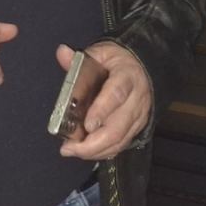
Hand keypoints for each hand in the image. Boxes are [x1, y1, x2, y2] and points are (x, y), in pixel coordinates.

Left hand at [57, 41, 152, 161]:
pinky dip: (102, 152)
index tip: (86, 125)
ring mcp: (138, 116)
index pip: (116, 94)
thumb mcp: (100, 53)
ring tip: (72, 151)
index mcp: (127, 76)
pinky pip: (121, 145)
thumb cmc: (117, 62)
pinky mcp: (136, 128)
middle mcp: (137, 100)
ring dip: (95, 151)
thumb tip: (62, 53)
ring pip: (120, 140)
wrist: (143, 67)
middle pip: (118, 127)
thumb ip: (79, 58)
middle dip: (93, 143)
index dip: (101, 111)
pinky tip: (86, 152)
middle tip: (70, 147)